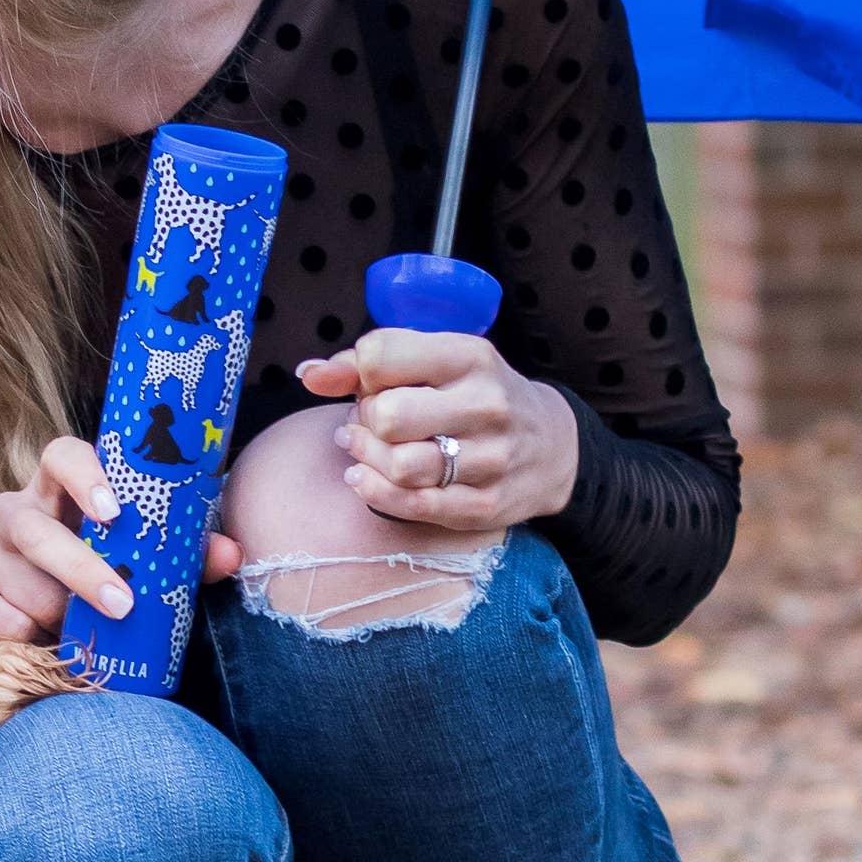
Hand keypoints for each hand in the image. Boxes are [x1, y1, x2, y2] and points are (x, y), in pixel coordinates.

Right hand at [0, 433, 242, 647]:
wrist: (66, 628)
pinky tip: (33, 638)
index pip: (60, 454)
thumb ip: (189, 554)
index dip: (83, 474)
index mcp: (61, 489)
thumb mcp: (155, 564)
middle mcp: (17, 511)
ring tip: (76, 630)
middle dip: (77, 567)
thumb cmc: (116, 577)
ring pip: (3, 568)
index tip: (115, 511)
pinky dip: (3, 626)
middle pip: (31, 525)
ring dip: (45, 604)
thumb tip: (228, 553)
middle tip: (121, 603)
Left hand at [293, 326, 578, 536]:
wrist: (552, 446)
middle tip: (368, 422)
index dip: (360, 372)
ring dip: (365, 458)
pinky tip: (364, 479)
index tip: (372, 382)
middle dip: (364, 420)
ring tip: (362, 449)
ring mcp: (490, 458)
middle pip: (387, 416)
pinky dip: (374, 493)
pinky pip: (413, 506)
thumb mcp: (437, 362)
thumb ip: (368, 362)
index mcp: (470, 356)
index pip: (381, 356)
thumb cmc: (475, 395)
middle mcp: (485, 404)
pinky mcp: (485, 504)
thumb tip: (309, 373)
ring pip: (398, 466)